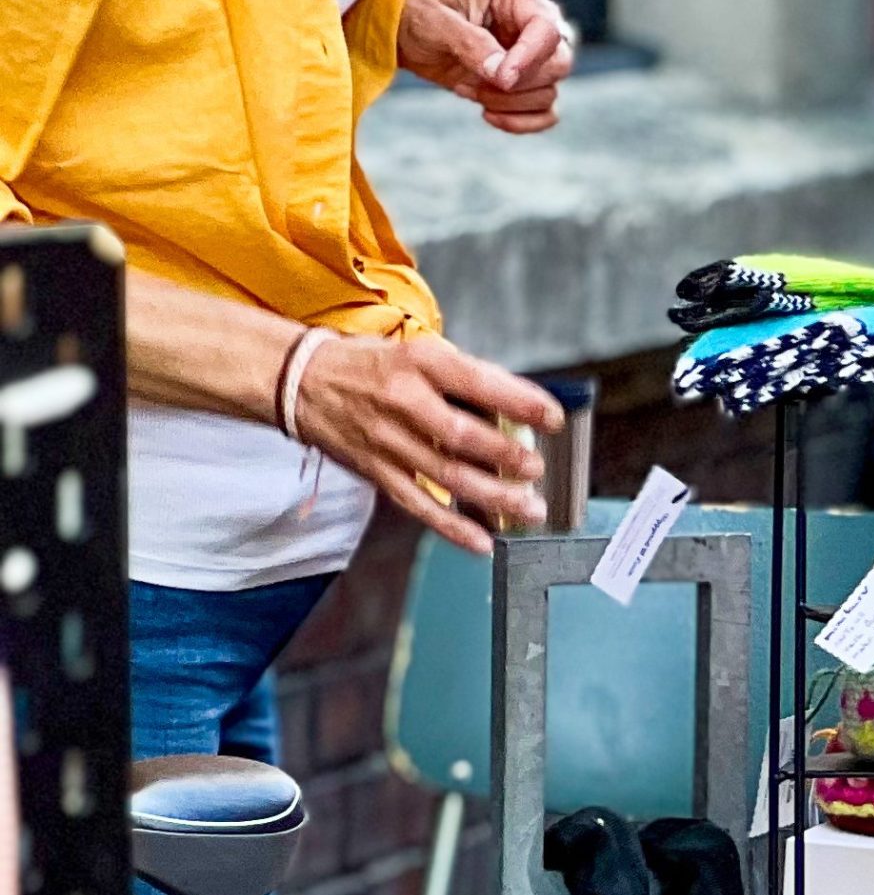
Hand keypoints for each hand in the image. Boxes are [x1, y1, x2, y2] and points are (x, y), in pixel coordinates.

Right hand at [290, 333, 562, 553]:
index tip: (552, 417)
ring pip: (447, 476)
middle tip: (537, 469)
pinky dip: (452, 527)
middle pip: (462, 437)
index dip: (520, 401)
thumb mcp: (421, 353)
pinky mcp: (377, 470)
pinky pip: (418, 504)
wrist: (300, 379)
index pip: (478, 382)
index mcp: (421, 364)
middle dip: (507, 457)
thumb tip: (521, 408)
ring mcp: (388, 441)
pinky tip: (482, 542)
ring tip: (530, 509)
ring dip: (494, 498)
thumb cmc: (372, 365)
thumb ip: (467, 379)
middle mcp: (404, 402)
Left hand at [397, 0, 573, 132]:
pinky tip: (487, 113)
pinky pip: (546, 113)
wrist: (404, 36)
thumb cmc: (416, 17)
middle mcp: (536, 23)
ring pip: (549, 92)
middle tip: (475, 81)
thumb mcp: (434, 22)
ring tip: (466, 88)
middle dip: (517, 83)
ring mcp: (536, 55)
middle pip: (558, 64)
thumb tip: (504, 76)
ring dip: (507, 102)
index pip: (548, 29)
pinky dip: (520, 122)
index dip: (529, 58)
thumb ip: (470, 43)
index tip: (501, 79)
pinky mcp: (530, 84)